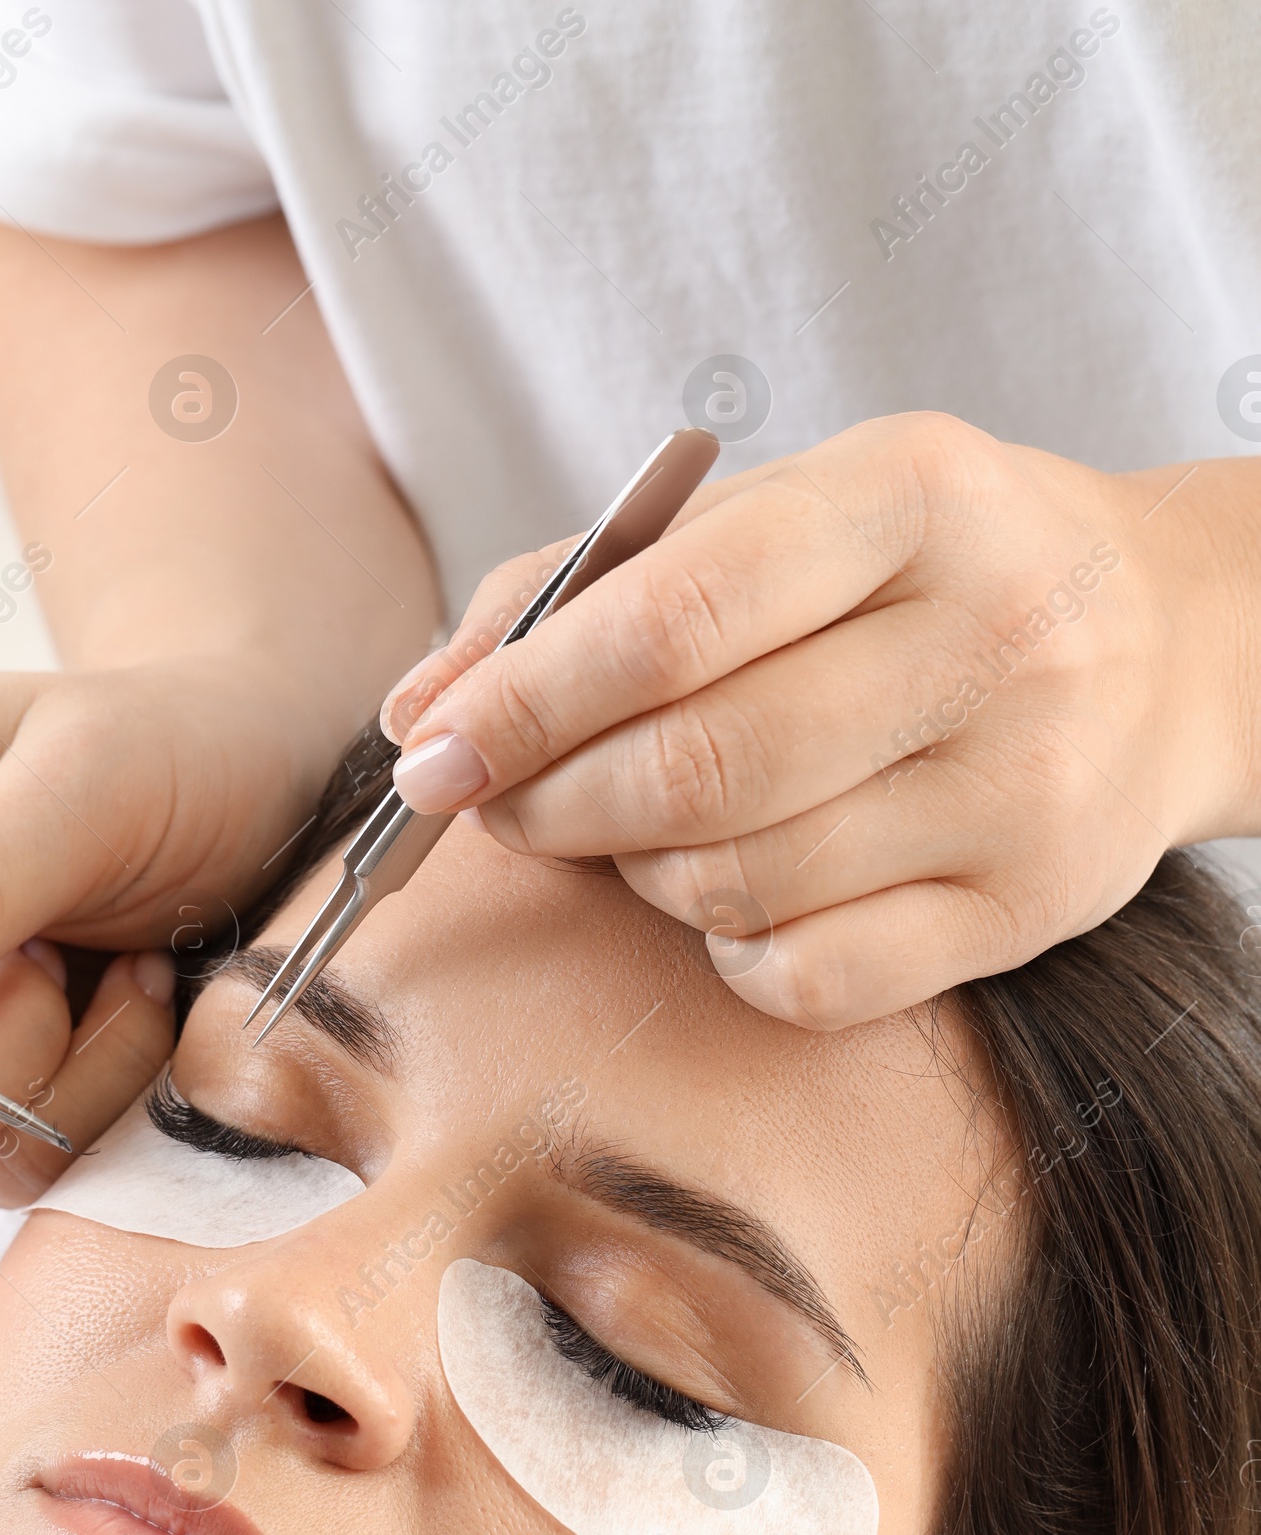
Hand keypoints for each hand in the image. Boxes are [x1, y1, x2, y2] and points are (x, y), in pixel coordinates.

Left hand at [381, 413, 1260, 1025]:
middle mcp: (993, 636)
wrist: (1171, 643)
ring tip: (633, 832)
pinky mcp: (1032, 908)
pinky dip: (733, 953)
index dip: (525, 700)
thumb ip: (592, 585)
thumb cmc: (927, 573)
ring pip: (742, 885)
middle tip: (503, 804)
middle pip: (698, 770)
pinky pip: (812, 979)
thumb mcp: (785, 515)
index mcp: (916, 496)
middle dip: (554, 804)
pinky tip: (738, 899)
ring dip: (637, 875)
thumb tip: (422, 709)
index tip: (433, 752)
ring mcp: (1024, 785)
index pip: (673, 619)